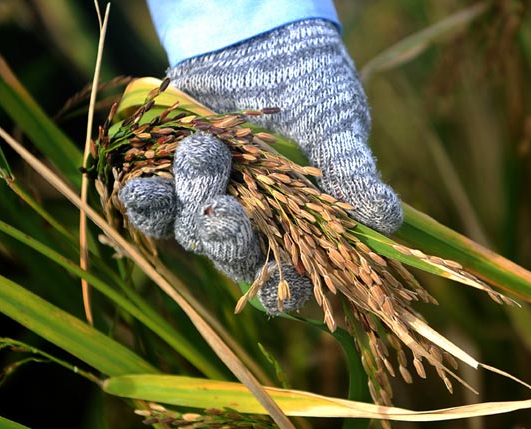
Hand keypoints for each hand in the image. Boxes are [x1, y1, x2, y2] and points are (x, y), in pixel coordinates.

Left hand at [119, 18, 402, 314]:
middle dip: (226, 238)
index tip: (281, 278)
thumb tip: (389, 219)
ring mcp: (211, 200)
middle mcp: (251, 221)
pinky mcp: (175, 177)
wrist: (263, 38)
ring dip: (190, 201)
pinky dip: (146, 201)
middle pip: (232, 257)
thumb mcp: (338, 125)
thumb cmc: (312, 85)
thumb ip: (353, 173)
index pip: (290, 278)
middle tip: (225, 208)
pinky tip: (141, 188)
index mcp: (295, 223)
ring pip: (191, 230)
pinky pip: (155, 204)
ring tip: (203, 151)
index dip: (285, 287)